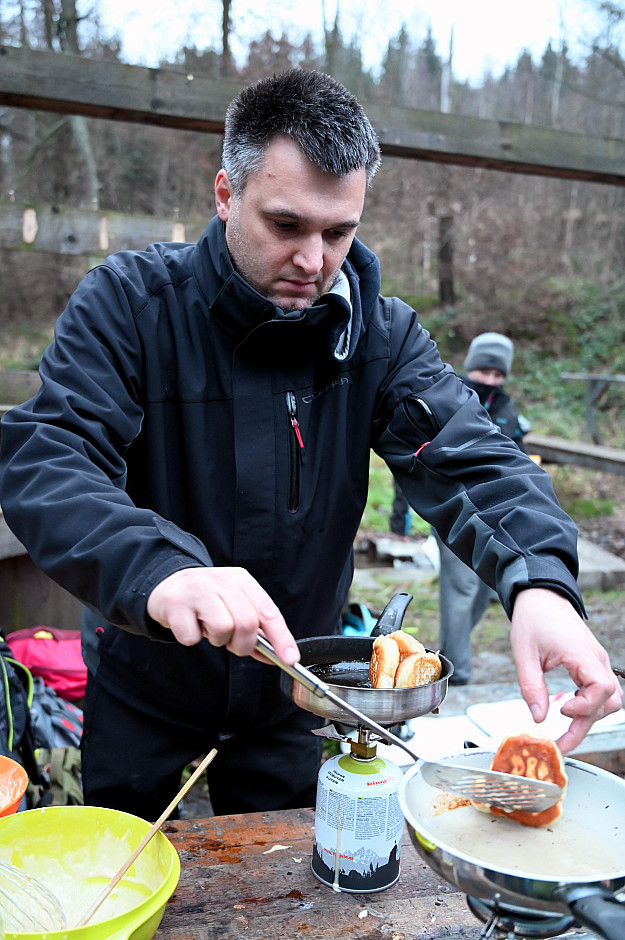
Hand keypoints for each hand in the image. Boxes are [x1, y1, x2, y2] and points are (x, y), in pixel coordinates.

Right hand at [146, 567, 299, 664]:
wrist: (169, 585)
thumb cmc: (207, 599)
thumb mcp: (234, 604)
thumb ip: (255, 628)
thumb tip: (277, 655)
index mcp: (241, 580)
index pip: (268, 610)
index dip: (281, 637)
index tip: (289, 659)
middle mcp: (221, 581)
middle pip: (247, 622)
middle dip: (243, 644)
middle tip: (232, 644)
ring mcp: (197, 590)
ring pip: (222, 628)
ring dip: (217, 640)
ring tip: (208, 629)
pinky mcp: (176, 604)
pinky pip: (192, 637)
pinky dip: (192, 639)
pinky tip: (189, 625)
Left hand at [510, 587, 622, 753]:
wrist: (541, 596)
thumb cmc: (533, 618)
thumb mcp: (524, 653)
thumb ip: (531, 687)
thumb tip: (538, 717)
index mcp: (583, 654)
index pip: (602, 689)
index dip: (585, 707)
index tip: (561, 711)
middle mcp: (597, 659)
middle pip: (610, 701)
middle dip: (586, 724)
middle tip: (562, 742)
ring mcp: (598, 661)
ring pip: (611, 698)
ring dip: (591, 715)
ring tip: (566, 727)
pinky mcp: (593, 663)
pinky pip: (602, 690)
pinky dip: (590, 703)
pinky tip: (569, 707)